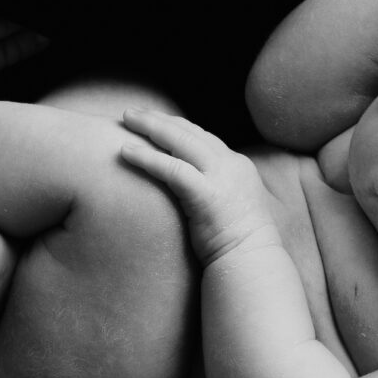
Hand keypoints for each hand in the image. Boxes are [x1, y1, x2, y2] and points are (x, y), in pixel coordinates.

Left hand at [118, 108, 280, 265]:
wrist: (252, 265)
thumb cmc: (241, 247)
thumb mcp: (235, 208)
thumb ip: (220, 192)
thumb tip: (197, 194)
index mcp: (238, 167)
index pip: (204, 137)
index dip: (177, 126)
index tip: (156, 121)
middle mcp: (231, 165)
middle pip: (190, 131)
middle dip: (159, 118)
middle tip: (132, 112)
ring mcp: (220, 178)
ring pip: (180, 141)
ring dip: (150, 126)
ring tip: (125, 119)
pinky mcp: (206, 195)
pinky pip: (171, 169)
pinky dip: (146, 158)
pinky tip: (125, 151)